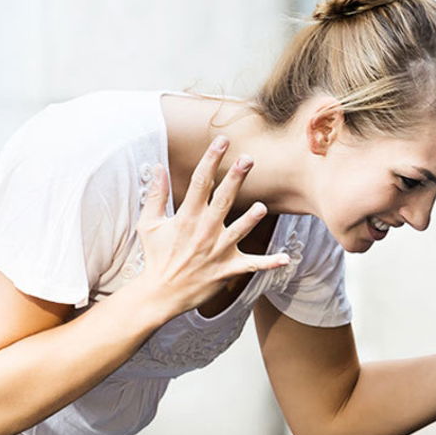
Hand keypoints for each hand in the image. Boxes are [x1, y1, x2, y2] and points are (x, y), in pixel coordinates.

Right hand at [134, 136, 288, 316]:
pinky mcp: (227, 269)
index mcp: (186, 217)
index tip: (221, 141)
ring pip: (239, 231)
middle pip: (223, 200)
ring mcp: (217, 251)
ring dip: (251, 220)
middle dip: (235, 179)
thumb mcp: (149, 224)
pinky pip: (252, 265)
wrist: (160, 293)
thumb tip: (157, 167)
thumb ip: (156, 195)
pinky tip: (286, 258)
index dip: (211, 160)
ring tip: (261, 207)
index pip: (200, 183)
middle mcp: (204, 231)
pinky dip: (269, 263)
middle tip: (248, 159)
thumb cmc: (156, 256)